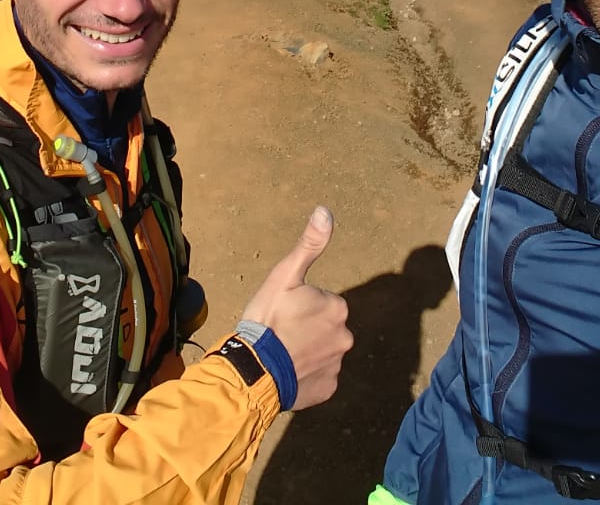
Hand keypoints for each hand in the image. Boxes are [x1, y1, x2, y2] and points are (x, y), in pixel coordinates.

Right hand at [239, 205, 352, 409]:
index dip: (300, 306)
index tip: (283, 313)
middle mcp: (345, 336)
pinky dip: (306, 374)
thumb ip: (309, 245)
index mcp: (337, 307)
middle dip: (307, 329)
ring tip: (281, 354)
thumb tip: (325, 211)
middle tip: (281, 334)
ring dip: (306, 352)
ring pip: (322, 352)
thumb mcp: (285, 276)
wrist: (254, 370)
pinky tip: (286, 371)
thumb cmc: (267, 319)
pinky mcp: (328, 389)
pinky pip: (319, 377)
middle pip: (324, 327)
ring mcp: (337, 365)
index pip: (322, 302)